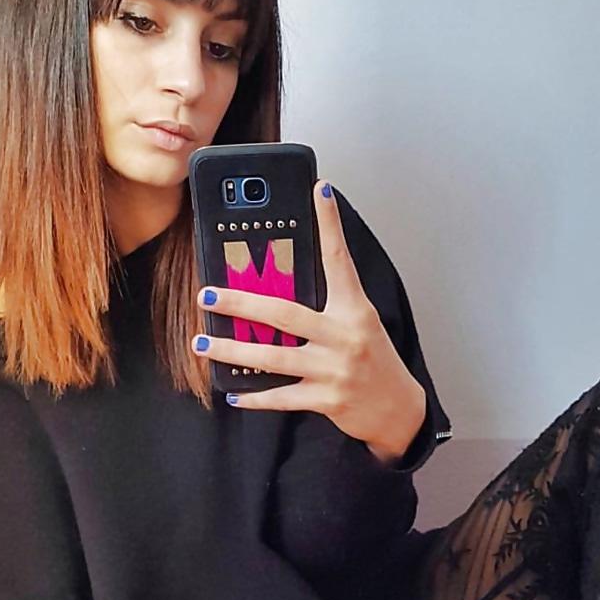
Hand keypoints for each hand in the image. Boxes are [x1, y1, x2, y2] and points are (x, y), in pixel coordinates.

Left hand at [192, 179, 425, 459]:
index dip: (330, 224)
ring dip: (233, 351)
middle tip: (206, 296)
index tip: (318, 190)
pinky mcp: (326, 399)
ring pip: (273, 358)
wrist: (398, 409)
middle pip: (284, 314)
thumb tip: (284, 280)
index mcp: (354, 310)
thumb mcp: (359, 322)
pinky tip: (232, 394)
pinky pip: (281, 397)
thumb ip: (329, 303)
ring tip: (202, 344)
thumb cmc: (374, 359)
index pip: (339, 259)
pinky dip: (255, 397)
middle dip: (241, 304)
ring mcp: (334, 369)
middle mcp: (344, 336)